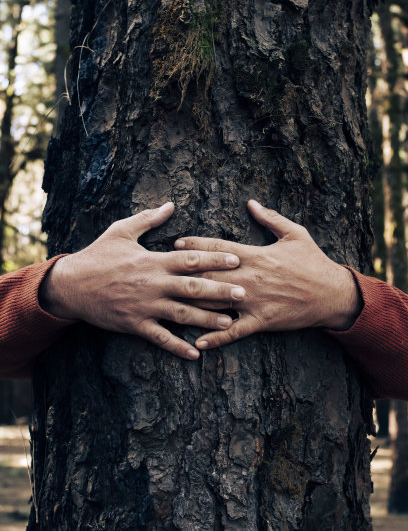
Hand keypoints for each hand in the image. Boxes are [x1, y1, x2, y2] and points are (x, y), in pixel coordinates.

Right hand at [39, 202, 245, 359]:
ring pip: (182, 314)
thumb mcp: (121, 231)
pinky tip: (195, 354)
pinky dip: (177, 347)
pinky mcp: (135, 324)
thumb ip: (148, 219)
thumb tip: (170, 205)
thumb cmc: (98, 255)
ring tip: (229, 323)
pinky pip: (159, 338)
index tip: (237, 259)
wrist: (71, 285)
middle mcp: (153, 284)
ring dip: (207, 319)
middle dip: (220, 290)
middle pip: (193, 287)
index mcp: (153, 260)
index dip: (215, 258)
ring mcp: (145, 306)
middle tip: (244, 293)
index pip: (190, 258)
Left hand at [174, 200, 361, 350]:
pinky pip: (234, 332)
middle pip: (209, 274)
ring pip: (216, 302)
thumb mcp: (295, 233)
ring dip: (191, 303)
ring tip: (168, 304)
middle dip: (184, 272)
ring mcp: (253, 301)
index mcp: (255, 255)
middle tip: (162, 272)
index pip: (218, 248)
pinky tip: (197, 342)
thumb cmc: (313, 261)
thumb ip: (271, 218)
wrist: (332, 293)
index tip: (177, 243)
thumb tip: (251, 202)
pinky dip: (216, 338)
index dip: (195, 245)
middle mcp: (249, 278)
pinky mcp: (261, 321)